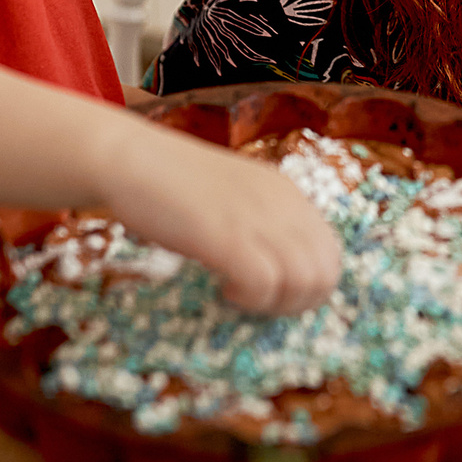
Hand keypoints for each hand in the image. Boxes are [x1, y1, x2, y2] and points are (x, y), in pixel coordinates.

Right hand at [93, 125, 342, 317]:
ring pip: (305, 281)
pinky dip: (251, 299)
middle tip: (259, 301)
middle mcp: (281, 204)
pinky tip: (224, 289)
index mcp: (286, 194)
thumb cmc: (172, 184)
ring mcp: (255, 218)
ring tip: (241, 296)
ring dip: (276, 303)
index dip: (308, 284)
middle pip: (326, 271)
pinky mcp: (225, 234)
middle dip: (299, 302)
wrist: (131, 158)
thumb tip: (276, 269)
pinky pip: (265, 282)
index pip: (330, 251)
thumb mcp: (233, 196)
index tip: (272, 289)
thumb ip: (259, 222)